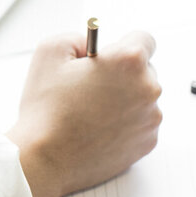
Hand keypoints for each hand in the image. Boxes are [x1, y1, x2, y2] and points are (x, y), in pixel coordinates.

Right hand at [6, 31, 161, 196]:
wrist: (45, 159)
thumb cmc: (46, 108)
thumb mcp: (49, 51)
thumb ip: (76, 37)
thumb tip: (89, 48)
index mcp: (128, 61)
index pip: (144, 39)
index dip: (121, 45)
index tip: (108, 56)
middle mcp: (148, 88)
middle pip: (144, 70)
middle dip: (121, 74)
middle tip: (90, 85)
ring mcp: (150, 118)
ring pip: (142, 98)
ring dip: (123, 99)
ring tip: (90, 111)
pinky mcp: (147, 143)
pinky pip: (140, 124)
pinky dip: (124, 123)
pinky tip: (97, 128)